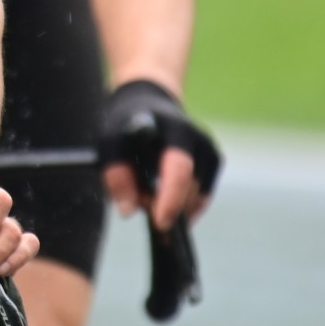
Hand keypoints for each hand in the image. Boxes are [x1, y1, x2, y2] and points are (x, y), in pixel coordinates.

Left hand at [97, 79, 221, 231]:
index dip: (170, 199)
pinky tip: (165, 195)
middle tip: (140, 200)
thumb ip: (116, 175)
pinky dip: (183, 203)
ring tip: (147, 191)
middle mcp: (198, 138)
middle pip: (188, 187)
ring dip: (172, 204)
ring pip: (195, 195)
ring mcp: (210, 149)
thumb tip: (128, 210)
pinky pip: (201, 196)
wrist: (149, 103)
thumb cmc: (126, 125)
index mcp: (173, 128)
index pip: (178, 169)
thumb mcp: (110, 144)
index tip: (160, 223)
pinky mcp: (214, 160)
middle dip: (164, 204)